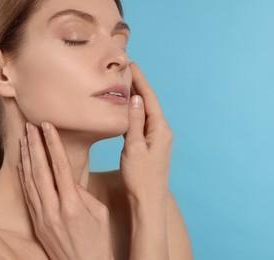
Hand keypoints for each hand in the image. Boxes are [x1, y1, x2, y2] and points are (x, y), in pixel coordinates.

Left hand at [17, 122, 113, 259]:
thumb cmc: (99, 242)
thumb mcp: (100, 214)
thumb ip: (83, 193)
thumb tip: (67, 178)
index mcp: (73, 205)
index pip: (60, 166)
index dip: (53, 144)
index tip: (47, 125)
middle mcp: (54, 210)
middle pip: (41, 170)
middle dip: (35, 144)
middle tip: (30, 125)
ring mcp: (42, 217)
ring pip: (30, 181)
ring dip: (26, 157)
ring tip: (24, 138)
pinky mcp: (37, 223)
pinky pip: (28, 195)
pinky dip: (23, 176)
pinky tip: (22, 162)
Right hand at [120, 62, 173, 205]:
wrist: (148, 200)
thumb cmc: (140, 177)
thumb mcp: (134, 147)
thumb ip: (135, 122)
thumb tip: (136, 98)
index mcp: (160, 129)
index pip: (150, 98)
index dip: (141, 80)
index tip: (132, 64)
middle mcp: (162, 131)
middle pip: (149, 102)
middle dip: (139, 85)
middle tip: (127, 70)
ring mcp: (158, 138)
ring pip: (146, 112)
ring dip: (137, 97)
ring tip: (125, 84)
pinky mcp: (151, 145)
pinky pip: (143, 122)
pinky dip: (135, 112)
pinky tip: (128, 108)